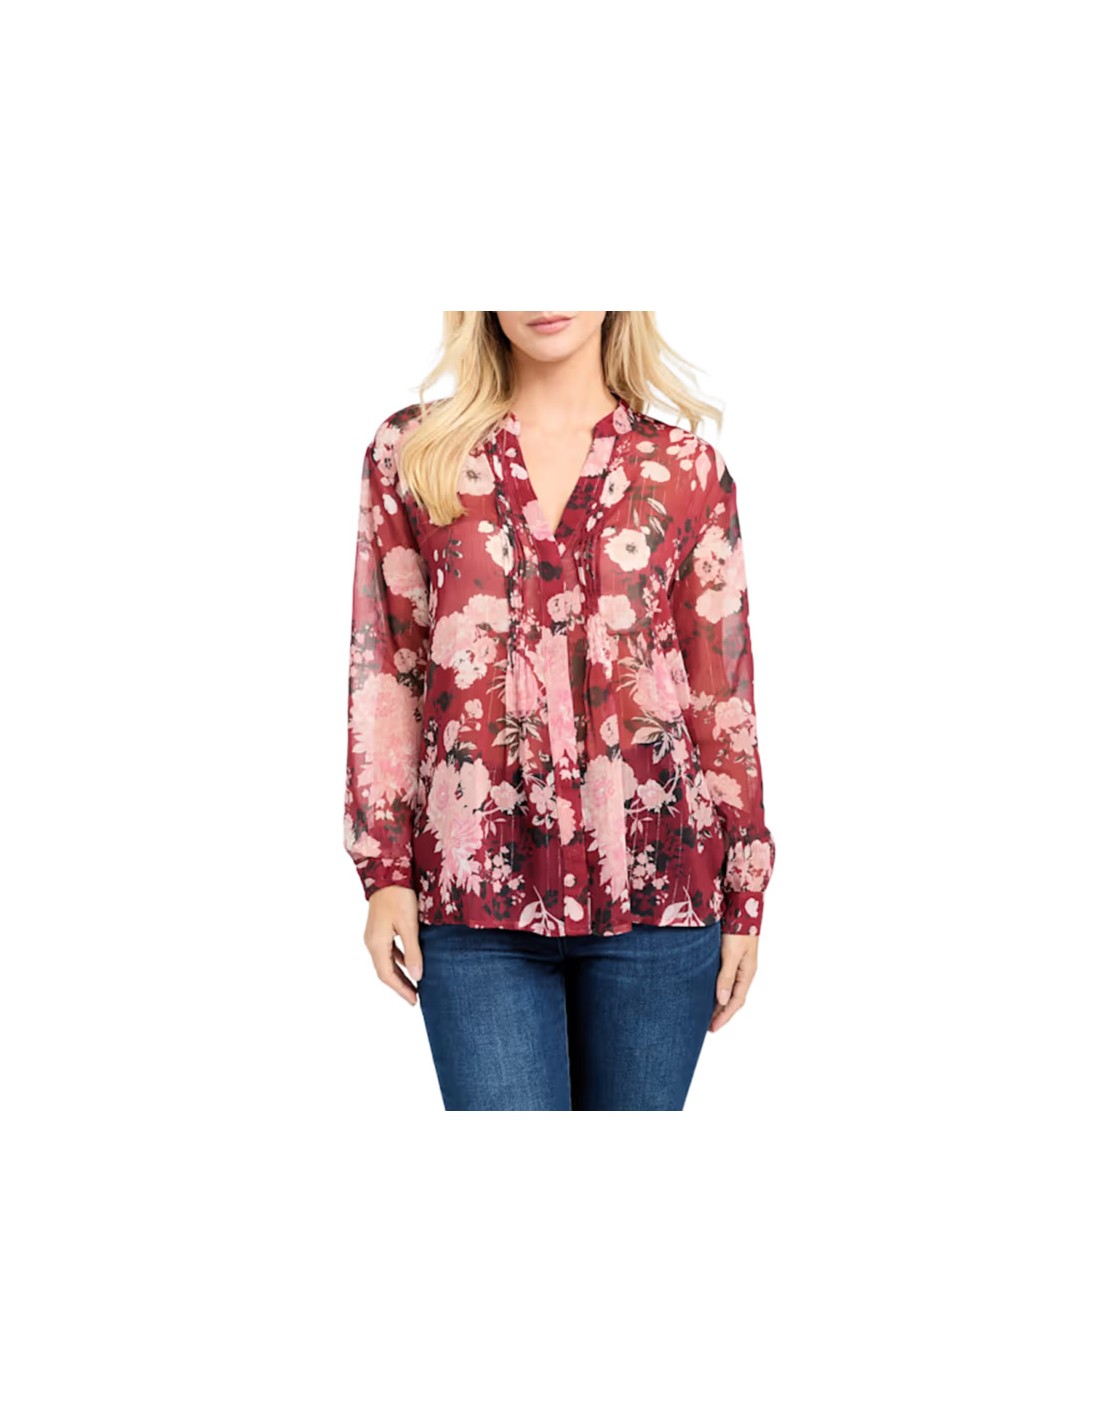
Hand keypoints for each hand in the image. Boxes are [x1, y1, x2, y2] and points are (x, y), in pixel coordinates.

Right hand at [363, 886, 422, 1005]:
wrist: (387, 873)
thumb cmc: (399, 896)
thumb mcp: (409, 925)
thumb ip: (413, 951)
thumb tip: (417, 976)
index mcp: (377, 944)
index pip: (387, 975)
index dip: (401, 990)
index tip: (414, 1001)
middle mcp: (371, 942)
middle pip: (385, 971)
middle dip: (400, 985)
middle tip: (415, 997)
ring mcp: (374, 935)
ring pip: (386, 961)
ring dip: (399, 973)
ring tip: (414, 983)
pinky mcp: (379, 928)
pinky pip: (388, 950)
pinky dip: (398, 960)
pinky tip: (409, 961)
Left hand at [709, 932, 757, 1031]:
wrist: (742, 905)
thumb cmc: (738, 929)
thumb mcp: (731, 954)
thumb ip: (726, 976)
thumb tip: (722, 1000)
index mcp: (747, 973)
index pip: (736, 1002)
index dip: (724, 1016)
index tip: (712, 1028)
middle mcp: (744, 971)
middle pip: (732, 998)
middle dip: (721, 1013)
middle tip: (706, 1026)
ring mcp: (738, 963)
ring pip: (728, 989)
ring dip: (718, 1002)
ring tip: (705, 1013)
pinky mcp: (730, 955)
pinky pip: (724, 978)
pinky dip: (716, 988)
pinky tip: (707, 990)